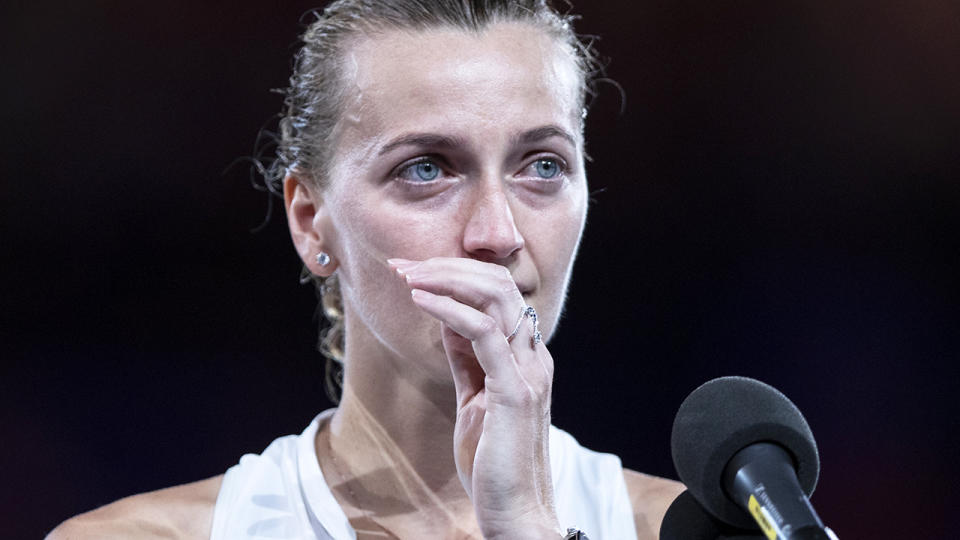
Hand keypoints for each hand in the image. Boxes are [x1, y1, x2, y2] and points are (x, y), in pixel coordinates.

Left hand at [389, 257, 560, 538]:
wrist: (515, 511)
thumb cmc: (493, 461)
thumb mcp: (474, 399)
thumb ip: (467, 360)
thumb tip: (447, 322)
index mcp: (526, 356)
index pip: (496, 293)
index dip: (453, 274)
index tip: (410, 270)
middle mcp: (534, 356)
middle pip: (498, 283)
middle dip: (446, 266)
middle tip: (403, 265)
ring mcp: (528, 370)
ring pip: (494, 296)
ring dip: (445, 277)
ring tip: (407, 275)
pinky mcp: (515, 390)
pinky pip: (482, 331)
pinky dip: (447, 308)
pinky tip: (419, 300)